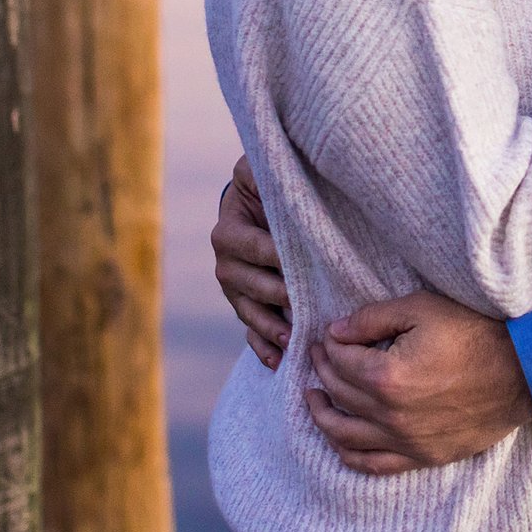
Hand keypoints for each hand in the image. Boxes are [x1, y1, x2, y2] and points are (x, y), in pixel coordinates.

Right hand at [213, 156, 289, 368]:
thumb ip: (259, 170)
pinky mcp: (246, 306)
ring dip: (270, 327)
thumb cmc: (270, 186)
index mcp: (228, 231)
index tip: (303, 265)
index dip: (277, 256)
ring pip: (249, 311)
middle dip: (278, 295)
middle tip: (305, 305)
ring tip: (292, 339)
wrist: (265, 204)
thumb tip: (266, 171)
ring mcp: (235, 289)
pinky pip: (249, 332)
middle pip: (250, 284)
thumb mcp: (261, 172)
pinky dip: (262, 347)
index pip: (254, 247)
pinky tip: (278, 361)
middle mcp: (225, 263)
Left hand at [304, 291, 531, 475]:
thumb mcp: (422, 309)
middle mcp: (390, 415)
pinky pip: (372, 464)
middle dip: (323, 371)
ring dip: (322, 415)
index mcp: (387, 377)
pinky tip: (340, 438)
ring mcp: (405, 442)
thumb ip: (373, 318)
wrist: (522, 372)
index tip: (326, 336)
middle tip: (319, 355)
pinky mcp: (422, 456)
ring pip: (345, 435)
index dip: (329, 345)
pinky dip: (348, 453)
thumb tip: (336, 332)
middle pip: (339, 393)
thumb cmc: (474, 335)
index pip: (340, 361)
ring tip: (313, 398)